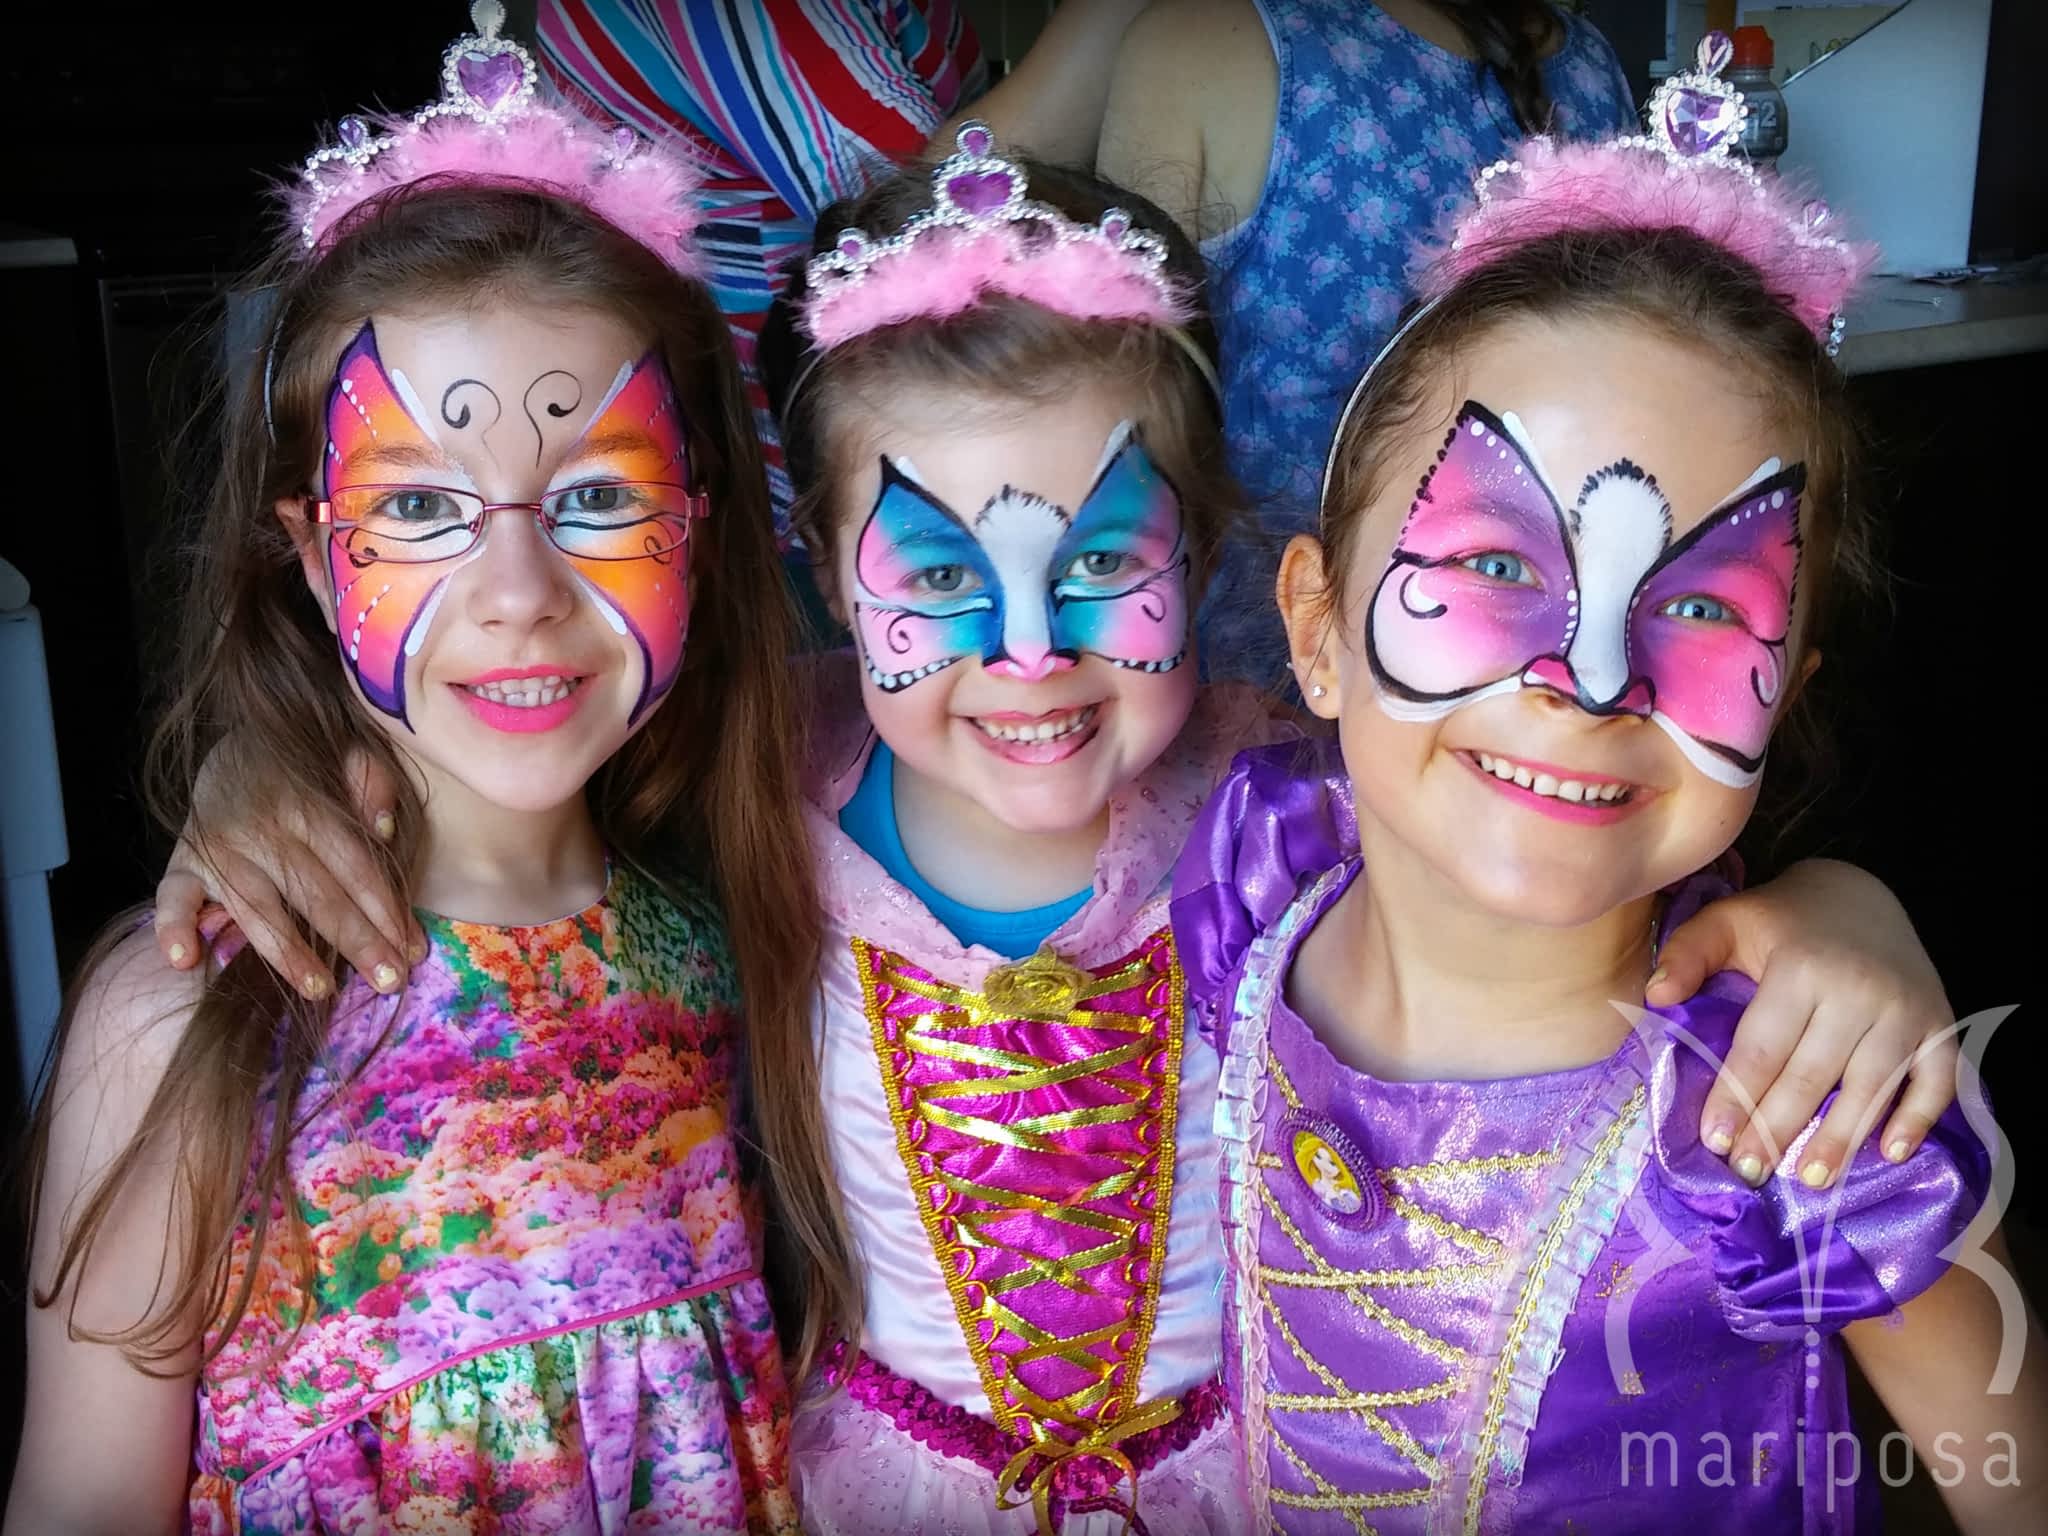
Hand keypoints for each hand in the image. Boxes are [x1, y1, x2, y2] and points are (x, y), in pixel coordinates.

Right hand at [152, 746, 418, 997]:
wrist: (235, 739)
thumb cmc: (305, 765)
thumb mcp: (348, 755)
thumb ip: (372, 783)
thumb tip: (385, 829)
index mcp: (309, 805)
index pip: (355, 866)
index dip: (386, 910)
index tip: (413, 950)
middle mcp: (263, 829)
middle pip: (316, 894)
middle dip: (356, 941)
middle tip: (389, 981)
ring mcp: (218, 848)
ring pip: (256, 908)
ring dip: (288, 953)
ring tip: (320, 990)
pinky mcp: (181, 862)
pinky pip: (171, 897)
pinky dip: (172, 926)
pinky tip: (185, 960)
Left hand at [1650, 858, 1956, 1188]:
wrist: (1862, 896)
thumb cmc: (1782, 920)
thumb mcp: (1726, 921)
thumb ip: (1687, 955)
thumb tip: (1655, 998)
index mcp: (1800, 968)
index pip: (1763, 1048)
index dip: (1737, 1097)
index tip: (1715, 1141)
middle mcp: (1859, 991)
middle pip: (1813, 1076)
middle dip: (1778, 1129)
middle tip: (1751, 1172)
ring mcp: (1906, 1010)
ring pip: (1872, 1087)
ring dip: (1841, 1138)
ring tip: (1811, 1180)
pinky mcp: (1941, 1023)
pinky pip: (1937, 1080)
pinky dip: (1917, 1118)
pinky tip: (1891, 1154)